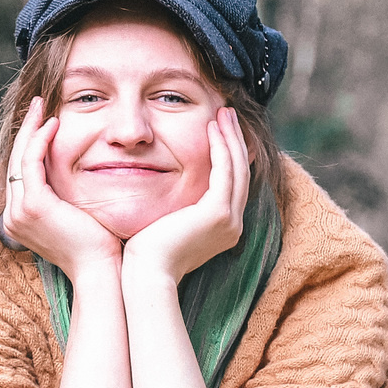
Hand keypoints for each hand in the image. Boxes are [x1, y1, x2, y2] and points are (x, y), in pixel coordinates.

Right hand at [0, 97, 122, 276]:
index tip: (44, 121)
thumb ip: (69, 200)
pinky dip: (40, 140)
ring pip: (21, 158)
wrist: (101, 270)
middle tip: (38, 104)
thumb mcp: (78, 218)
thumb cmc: (99, 249)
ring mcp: (20, 212)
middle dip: (27, 130)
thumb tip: (79, 181)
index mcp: (22, 220)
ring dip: (32, 128)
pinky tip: (54, 124)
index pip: (22, 174)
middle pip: (16, 162)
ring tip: (43, 105)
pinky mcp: (34, 205)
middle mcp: (14, 217)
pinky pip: (32, 163)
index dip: (30, 145)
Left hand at [121, 107, 249, 285]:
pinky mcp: (217, 213)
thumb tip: (170, 195)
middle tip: (227, 113)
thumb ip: (178, 209)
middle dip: (234, 140)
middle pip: (240, 172)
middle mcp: (232, 225)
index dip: (230, 154)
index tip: (220, 130)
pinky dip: (220, 147)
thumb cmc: (147, 253)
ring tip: (223, 113)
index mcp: (223, 228)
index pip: (232, 184)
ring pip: (236, 168)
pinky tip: (212, 128)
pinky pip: (224, 171)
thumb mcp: (169, 224)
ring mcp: (229, 220)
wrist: (146, 273)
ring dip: (230, 137)